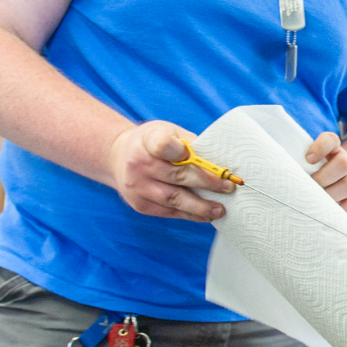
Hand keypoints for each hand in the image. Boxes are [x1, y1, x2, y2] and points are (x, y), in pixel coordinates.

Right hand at [106, 120, 236, 220]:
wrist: (118, 157)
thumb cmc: (151, 142)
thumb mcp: (167, 131)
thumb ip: (189, 144)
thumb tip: (221, 162)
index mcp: (147, 140)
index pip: (163, 146)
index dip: (183, 153)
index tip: (205, 159)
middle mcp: (139, 164)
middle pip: (177, 176)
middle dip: (206, 183)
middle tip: (228, 188)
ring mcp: (138, 186)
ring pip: (174, 199)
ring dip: (200, 206)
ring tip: (220, 210)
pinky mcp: (140, 205)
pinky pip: (168, 211)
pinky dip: (189, 214)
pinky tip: (205, 215)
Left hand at [306, 131, 346, 212]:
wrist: (343, 180)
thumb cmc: (317, 172)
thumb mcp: (311, 162)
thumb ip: (300, 164)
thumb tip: (285, 175)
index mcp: (333, 149)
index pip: (331, 140)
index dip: (320, 148)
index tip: (308, 159)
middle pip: (343, 163)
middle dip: (323, 178)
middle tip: (308, 187)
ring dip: (330, 195)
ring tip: (315, 202)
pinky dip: (339, 210)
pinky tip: (326, 212)